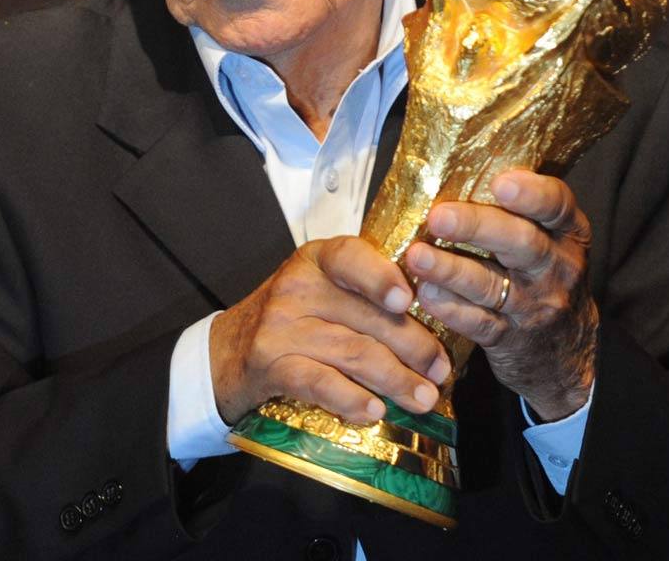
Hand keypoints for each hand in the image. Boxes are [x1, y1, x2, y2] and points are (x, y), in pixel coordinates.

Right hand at [209, 235, 451, 426]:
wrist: (228, 350)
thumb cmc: (292, 317)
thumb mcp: (320, 288)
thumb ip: (363, 293)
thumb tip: (433, 319)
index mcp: (316, 260)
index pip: (350, 257)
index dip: (381, 276)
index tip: (408, 299)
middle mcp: (296, 287)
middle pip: (365, 316)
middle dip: (413, 346)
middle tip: (441, 370)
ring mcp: (281, 326)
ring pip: (352, 352)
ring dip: (396, 379)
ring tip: (423, 397)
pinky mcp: (272, 365)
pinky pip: (320, 382)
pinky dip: (351, 399)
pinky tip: (374, 411)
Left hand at [406, 170, 597, 420]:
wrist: (565, 348)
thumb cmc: (538, 270)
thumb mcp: (545, 235)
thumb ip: (513, 205)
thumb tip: (453, 156)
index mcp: (565, 232)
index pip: (557, 205)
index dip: (532, 194)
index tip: (500, 183)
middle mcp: (555, 267)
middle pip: (521, 243)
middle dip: (477, 227)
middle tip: (439, 217)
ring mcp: (534, 306)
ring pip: (492, 286)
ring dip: (451, 270)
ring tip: (417, 256)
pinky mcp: (509, 338)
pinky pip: (478, 323)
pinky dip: (450, 309)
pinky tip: (425, 294)